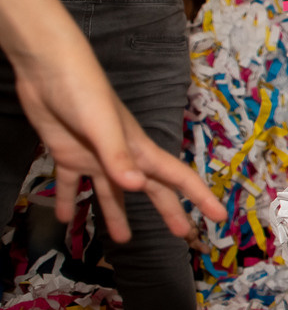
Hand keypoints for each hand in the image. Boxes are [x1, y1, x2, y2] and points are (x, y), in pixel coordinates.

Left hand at [14, 39, 221, 241]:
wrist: (47, 69)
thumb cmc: (82, 90)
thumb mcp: (101, 124)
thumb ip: (118, 156)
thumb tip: (136, 188)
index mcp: (139, 149)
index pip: (177, 177)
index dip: (200, 196)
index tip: (219, 216)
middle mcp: (123, 156)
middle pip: (151, 188)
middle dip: (168, 210)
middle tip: (182, 234)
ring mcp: (96, 156)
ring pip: (111, 192)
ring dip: (116, 214)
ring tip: (123, 240)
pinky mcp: (68, 153)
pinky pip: (71, 184)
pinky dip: (68, 201)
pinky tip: (63, 219)